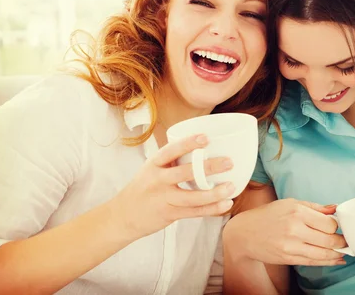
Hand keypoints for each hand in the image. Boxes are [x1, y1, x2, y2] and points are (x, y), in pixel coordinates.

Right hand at [109, 134, 235, 239]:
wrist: (122, 216)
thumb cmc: (143, 188)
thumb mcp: (151, 169)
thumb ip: (172, 161)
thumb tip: (201, 147)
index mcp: (153, 165)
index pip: (170, 150)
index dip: (188, 143)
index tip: (205, 137)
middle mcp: (157, 181)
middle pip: (185, 173)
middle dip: (208, 167)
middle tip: (229, 162)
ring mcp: (163, 199)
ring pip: (192, 197)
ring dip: (214, 192)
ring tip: (232, 187)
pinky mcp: (169, 214)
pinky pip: (194, 212)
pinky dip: (212, 209)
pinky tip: (226, 204)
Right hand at [224, 198, 347, 265]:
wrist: (244, 233)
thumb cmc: (268, 215)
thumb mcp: (290, 203)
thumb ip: (314, 207)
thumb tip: (335, 208)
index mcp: (297, 212)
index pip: (329, 223)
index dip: (337, 226)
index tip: (339, 227)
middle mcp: (295, 229)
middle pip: (330, 240)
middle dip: (342, 242)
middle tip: (347, 241)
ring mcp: (291, 246)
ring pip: (324, 253)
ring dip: (337, 254)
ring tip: (344, 251)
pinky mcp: (289, 258)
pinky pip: (313, 262)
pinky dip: (328, 262)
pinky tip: (336, 260)